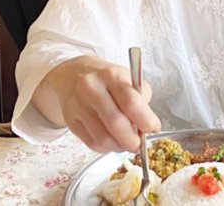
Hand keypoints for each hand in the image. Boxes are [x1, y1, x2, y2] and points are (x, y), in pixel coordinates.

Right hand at [36, 55, 160, 152]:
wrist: (72, 75)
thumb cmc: (106, 79)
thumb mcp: (127, 78)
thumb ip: (141, 99)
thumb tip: (148, 126)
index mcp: (111, 76)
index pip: (131, 103)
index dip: (146, 121)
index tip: (153, 128)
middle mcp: (92, 89)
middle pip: (116, 124)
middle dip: (132, 140)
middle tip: (139, 143)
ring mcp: (78, 105)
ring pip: (103, 138)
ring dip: (119, 146)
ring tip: (126, 142)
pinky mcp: (70, 120)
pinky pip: (92, 143)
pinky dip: (106, 148)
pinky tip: (112, 140)